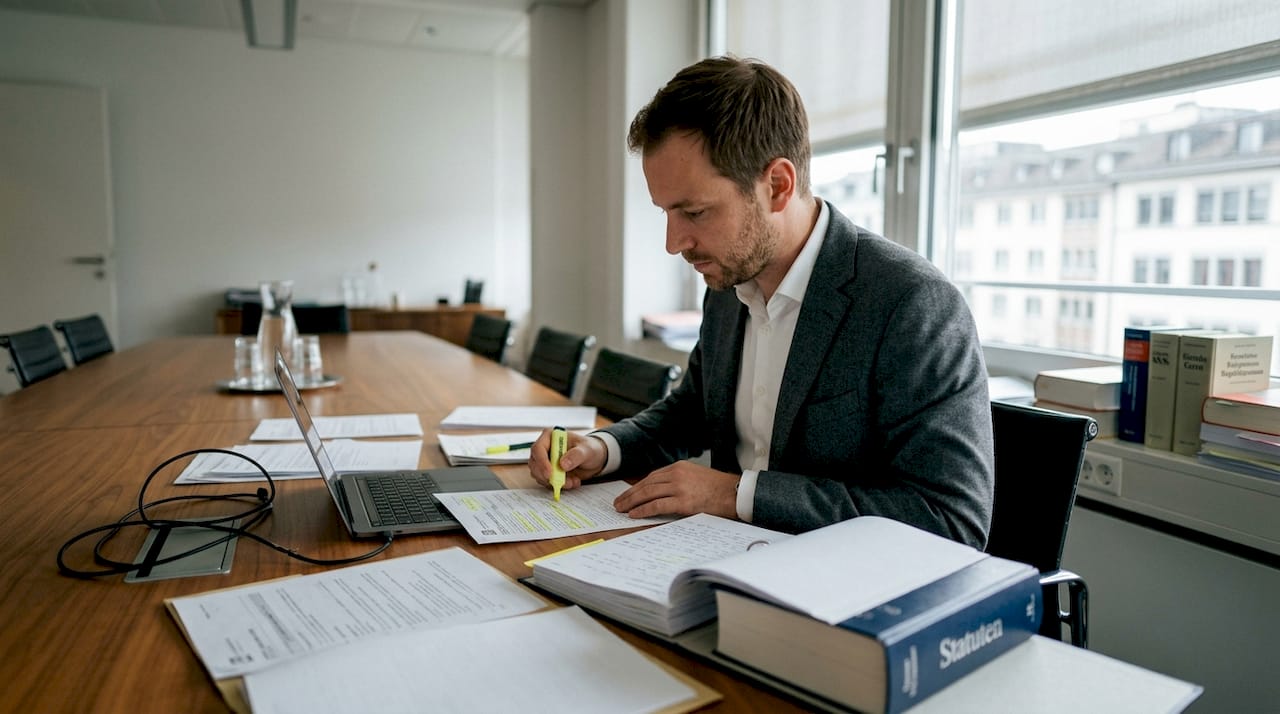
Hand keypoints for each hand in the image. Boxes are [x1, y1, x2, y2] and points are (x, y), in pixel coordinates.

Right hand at [528, 429, 606, 492]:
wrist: (594, 459)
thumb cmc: (589, 449)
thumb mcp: (587, 450)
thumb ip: (576, 455)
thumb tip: (562, 464)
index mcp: (550, 436)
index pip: (538, 449)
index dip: (541, 462)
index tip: (550, 474)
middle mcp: (545, 448)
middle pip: (534, 464)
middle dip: (546, 476)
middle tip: (562, 482)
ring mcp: (545, 461)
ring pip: (539, 475)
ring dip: (554, 482)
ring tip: (573, 481)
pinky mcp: (549, 472)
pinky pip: (547, 482)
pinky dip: (558, 485)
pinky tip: (572, 482)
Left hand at [613, 461, 739, 519]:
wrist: (735, 493)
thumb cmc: (718, 489)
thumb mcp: (696, 477)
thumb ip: (679, 481)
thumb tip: (661, 494)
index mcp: (679, 467)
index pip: (652, 477)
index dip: (637, 487)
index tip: (628, 494)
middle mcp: (677, 474)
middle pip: (646, 484)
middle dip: (630, 494)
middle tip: (618, 503)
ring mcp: (679, 487)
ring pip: (648, 494)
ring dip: (631, 502)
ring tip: (621, 509)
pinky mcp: (683, 501)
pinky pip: (657, 506)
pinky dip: (643, 510)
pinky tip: (634, 514)